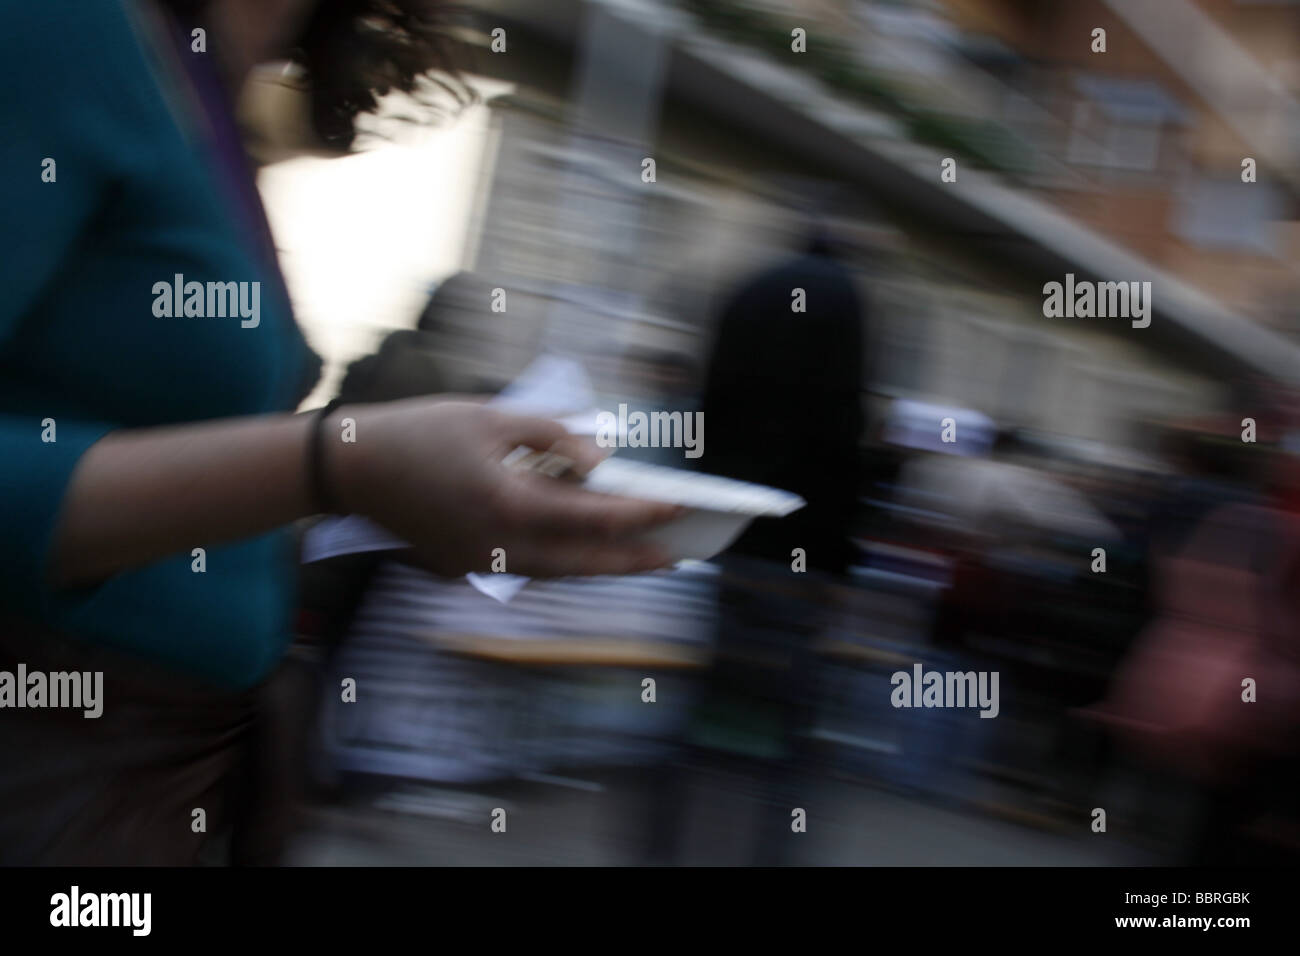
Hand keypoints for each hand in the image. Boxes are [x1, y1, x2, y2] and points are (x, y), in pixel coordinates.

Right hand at [327, 398, 680, 576]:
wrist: (352, 467)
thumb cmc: (421, 432)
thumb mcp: (494, 417)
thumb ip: (555, 437)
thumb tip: (601, 463)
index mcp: (510, 503)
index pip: (593, 515)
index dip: (641, 513)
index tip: (678, 506)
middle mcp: (499, 545)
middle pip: (583, 562)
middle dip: (633, 562)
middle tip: (675, 558)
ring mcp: (480, 564)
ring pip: (557, 573)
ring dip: (599, 567)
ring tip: (637, 559)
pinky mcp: (464, 567)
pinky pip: (526, 570)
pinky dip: (561, 562)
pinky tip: (581, 550)